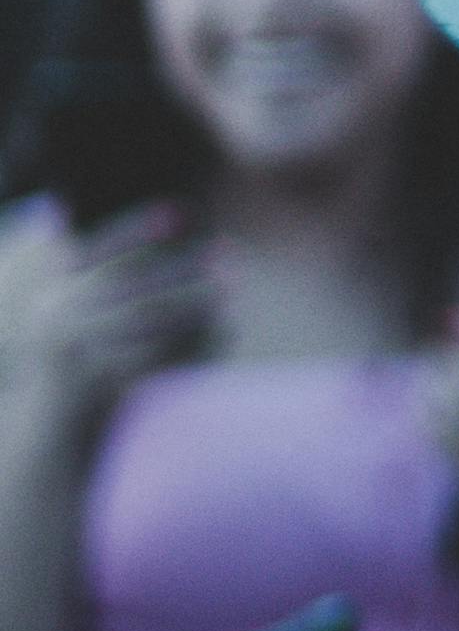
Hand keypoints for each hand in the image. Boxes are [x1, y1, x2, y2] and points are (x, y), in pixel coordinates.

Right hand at [0, 201, 213, 435]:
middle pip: (132, 284)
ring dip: (194, 303)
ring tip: (231, 290)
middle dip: (182, 268)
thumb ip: (115, 273)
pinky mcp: (99, 382)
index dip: (136, 229)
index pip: (98, 250)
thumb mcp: (86, 308)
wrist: (55, 417)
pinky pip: (152, 358)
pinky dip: (188, 342)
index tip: (179, 213)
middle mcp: (61, 317)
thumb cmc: (84, 350)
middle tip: (228, 254)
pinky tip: (222, 329)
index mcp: (59, 291)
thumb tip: (166, 226)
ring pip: (147, 320)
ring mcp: (77, 351)